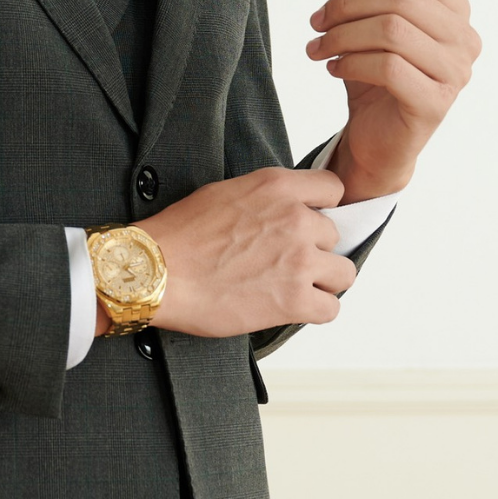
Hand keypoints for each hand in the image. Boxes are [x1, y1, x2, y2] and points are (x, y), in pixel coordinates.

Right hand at [92, 167, 356, 337]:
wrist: (154, 273)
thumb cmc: (178, 236)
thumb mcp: (225, 194)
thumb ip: (265, 199)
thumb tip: (282, 211)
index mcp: (278, 187)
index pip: (333, 190)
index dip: (322, 210)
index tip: (309, 223)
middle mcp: (296, 219)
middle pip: (335, 236)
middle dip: (314, 250)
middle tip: (284, 262)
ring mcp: (299, 260)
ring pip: (343, 273)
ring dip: (322, 282)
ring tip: (292, 287)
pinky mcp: (294, 299)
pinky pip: (331, 309)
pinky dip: (314, 311)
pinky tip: (290, 307)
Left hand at [307, 0, 480, 201]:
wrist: (376, 140)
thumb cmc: (375, 72)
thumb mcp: (367, 11)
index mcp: (454, 7)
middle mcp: (464, 37)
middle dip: (346, 4)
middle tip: (316, 21)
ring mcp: (455, 74)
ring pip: (391, 31)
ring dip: (341, 35)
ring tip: (317, 47)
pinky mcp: (434, 105)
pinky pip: (389, 68)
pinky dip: (350, 63)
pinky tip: (331, 68)